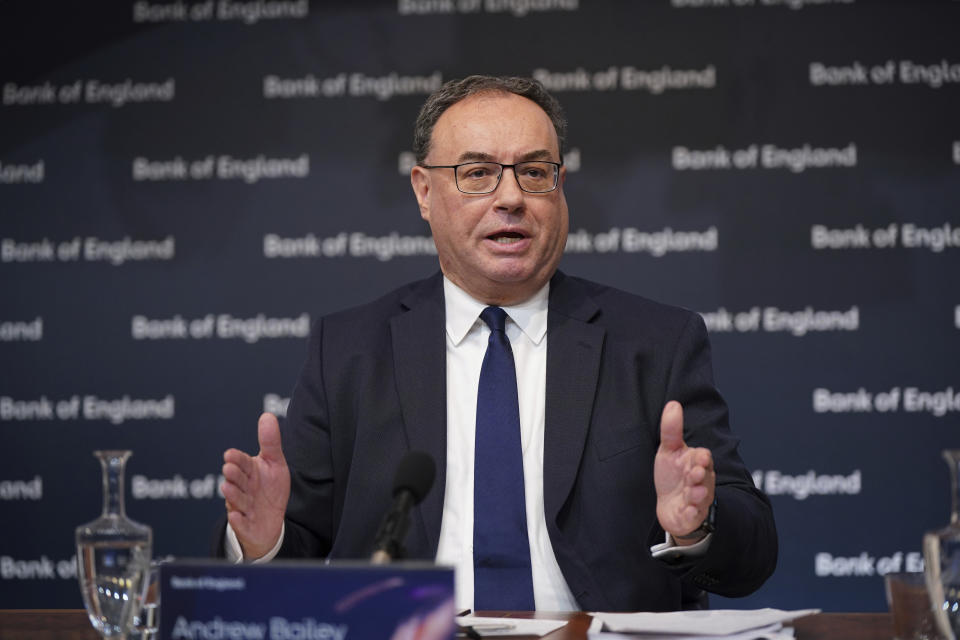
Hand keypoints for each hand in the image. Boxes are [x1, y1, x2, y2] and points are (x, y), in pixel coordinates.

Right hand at [221, 413, 290, 558]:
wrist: (269, 521)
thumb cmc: (269, 488)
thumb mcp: (274, 463)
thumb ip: (270, 441)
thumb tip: (267, 415)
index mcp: (250, 471)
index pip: (242, 462)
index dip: (237, 459)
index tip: (230, 454)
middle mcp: (243, 488)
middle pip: (237, 480)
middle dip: (233, 475)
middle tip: (229, 468)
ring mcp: (243, 507)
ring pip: (236, 501)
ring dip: (232, 494)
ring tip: (228, 487)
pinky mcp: (246, 526)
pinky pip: (240, 524)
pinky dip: (237, 521)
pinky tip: (235, 516)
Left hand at [654, 401, 714, 544]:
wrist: (670, 506)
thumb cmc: (672, 476)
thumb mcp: (669, 451)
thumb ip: (672, 430)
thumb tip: (673, 403)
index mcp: (698, 464)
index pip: (704, 458)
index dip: (702, 458)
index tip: (699, 457)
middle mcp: (701, 481)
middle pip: (705, 477)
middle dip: (700, 475)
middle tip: (694, 473)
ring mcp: (698, 500)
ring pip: (702, 497)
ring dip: (698, 494)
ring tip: (691, 492)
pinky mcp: (691, 516)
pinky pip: (694, 515)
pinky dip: (692, 513)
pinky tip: (688, 510)